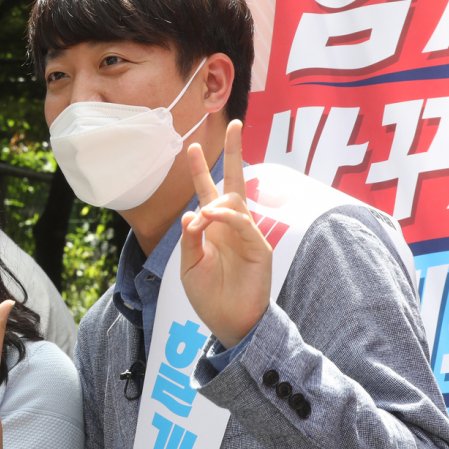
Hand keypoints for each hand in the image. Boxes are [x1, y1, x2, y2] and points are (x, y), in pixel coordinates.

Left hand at [179, 120, 271, 348]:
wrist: (229, 324)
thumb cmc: (209, 296)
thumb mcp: (189, 265)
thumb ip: (189, 238)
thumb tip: (191, 212)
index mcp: (214, 228)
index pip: (208, 192)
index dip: (201, 170)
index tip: (191, 147)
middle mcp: (232, 227)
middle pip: (235, 182)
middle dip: (234, 153)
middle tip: (233, 124)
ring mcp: (248, 235)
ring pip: (236, 203)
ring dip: (216, 204)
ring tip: (202, 217)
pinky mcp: (259, 248)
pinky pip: (243, 225)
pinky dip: (227, 219)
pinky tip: (211, 217)